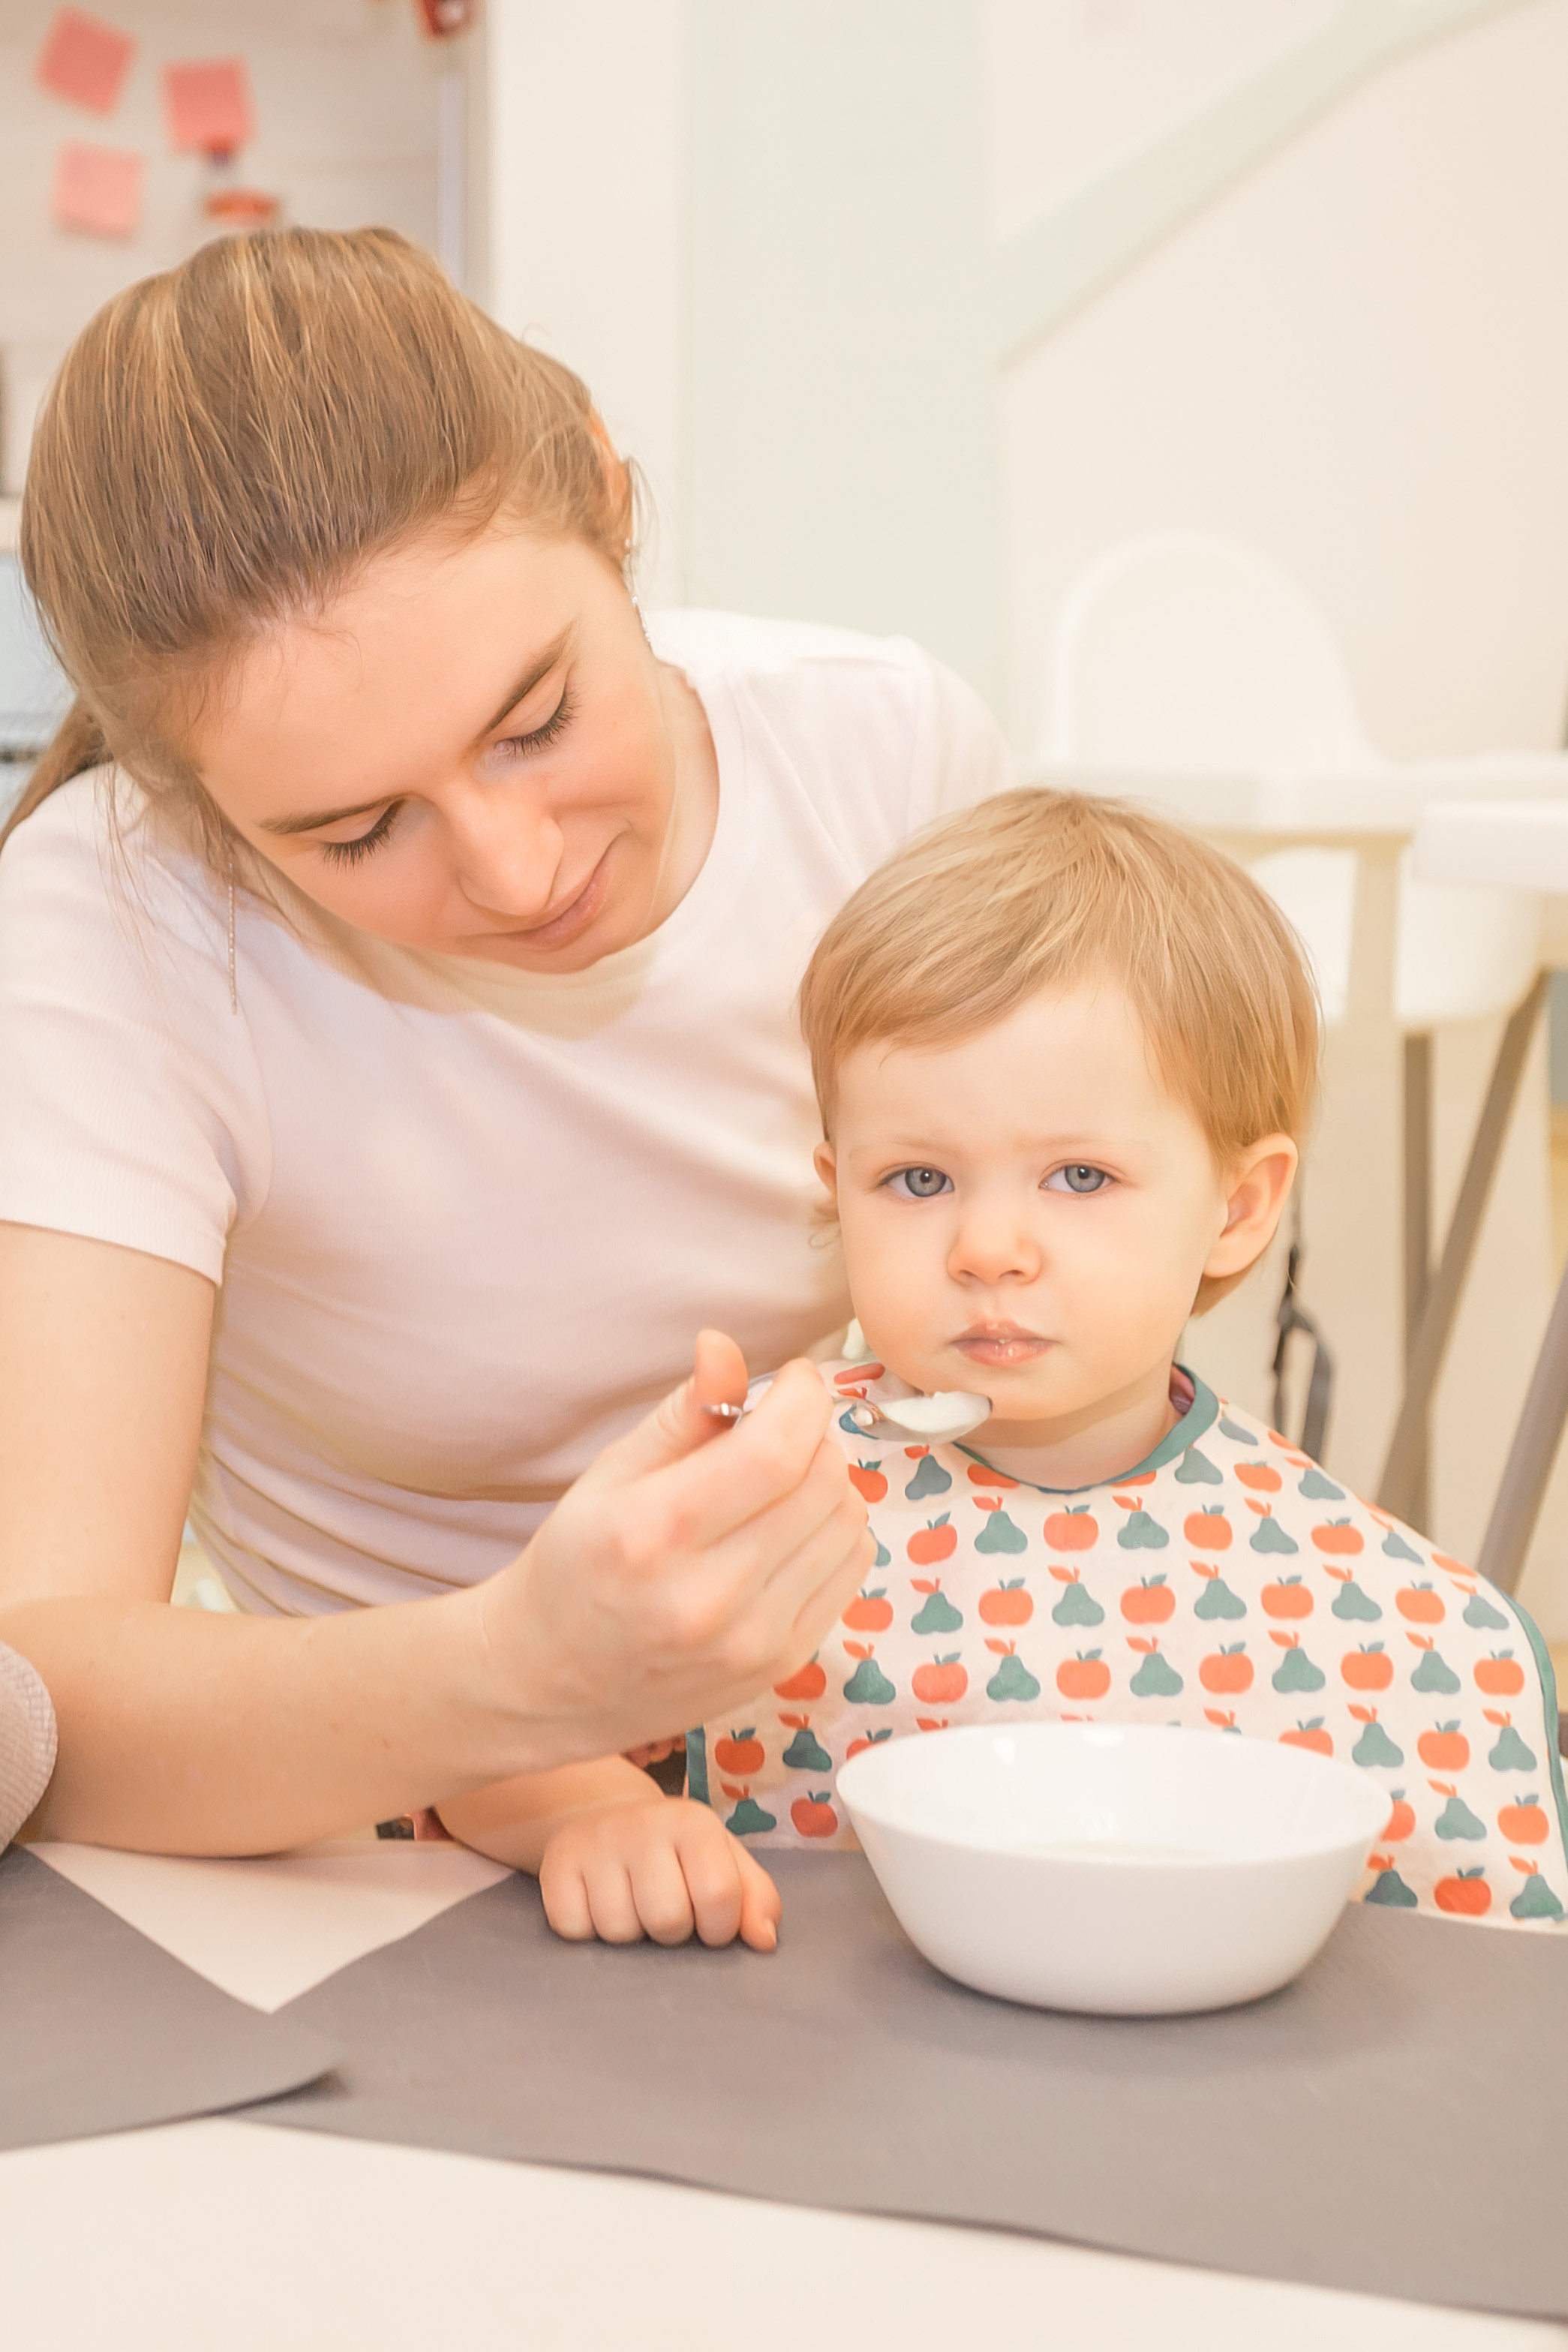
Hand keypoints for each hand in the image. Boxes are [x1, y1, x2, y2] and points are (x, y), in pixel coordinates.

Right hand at [478, 1330, 872, 1767]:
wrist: (555, 1682)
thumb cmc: (577, 1566)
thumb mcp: (610, 1476)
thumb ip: (681, 1412)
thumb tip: (724, 1346)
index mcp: (655, 1533)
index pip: (775, 1452)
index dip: (802, 1398)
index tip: (795, 1378)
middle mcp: (709, 1596)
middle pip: (821, 1483)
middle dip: (813, 1433)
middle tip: (777, 1428)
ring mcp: (752, 1639)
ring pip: (848, 1523)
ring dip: (828, 1482)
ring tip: (780, 1480)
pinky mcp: (782, 1663)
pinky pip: (852, 1571)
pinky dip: (834, 1532)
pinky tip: (789, 1528)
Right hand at [540, 1794, 780, 1950]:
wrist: (607, 1820)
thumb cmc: (677, 1854)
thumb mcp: (725, 1863)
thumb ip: (756, 1899)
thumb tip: (763, 1940)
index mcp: (693, 1822)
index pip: (719, 1896)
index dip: (719, 1928)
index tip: (710, 1923)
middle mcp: (641, 1824)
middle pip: (667, 1919)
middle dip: (672, 1932)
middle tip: (665, 1909)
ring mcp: (594, 1843)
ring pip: (619, 1931)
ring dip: (630, 1933)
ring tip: (632, 1904)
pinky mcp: (554, 1866)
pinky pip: (575, 1930)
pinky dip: (588, 1931)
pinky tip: (597, 1903)